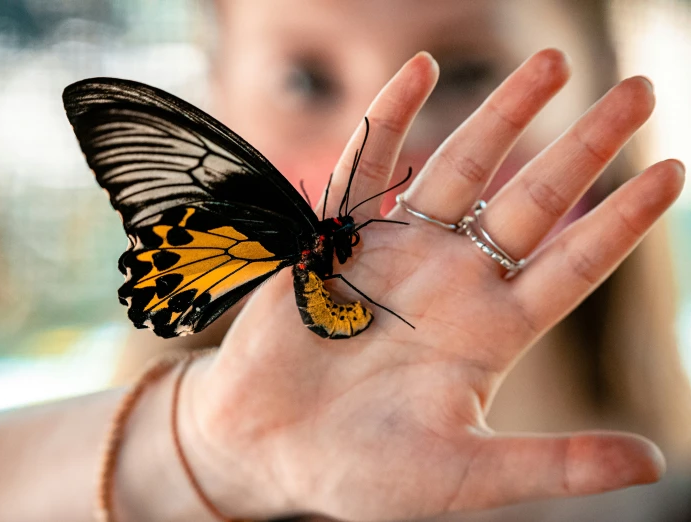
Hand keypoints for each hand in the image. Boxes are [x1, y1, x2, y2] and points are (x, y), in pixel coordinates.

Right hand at [179, 50, 681, 520]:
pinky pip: (366, 169)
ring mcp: (397, 255)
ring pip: (462, 170)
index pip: (573, 263)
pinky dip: (390, 119)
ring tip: (555, 63)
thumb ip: (553, 465)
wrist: (267, 448)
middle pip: (533, 200)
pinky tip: (420, 69)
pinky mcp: (336, 240)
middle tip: (640, 89)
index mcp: (491, 333)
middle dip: (585, 145)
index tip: (674, 171)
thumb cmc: (361, 471)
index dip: (623, 219)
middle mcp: (452, 283)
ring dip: (505, 114)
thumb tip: (654, 463)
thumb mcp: (465, 476)